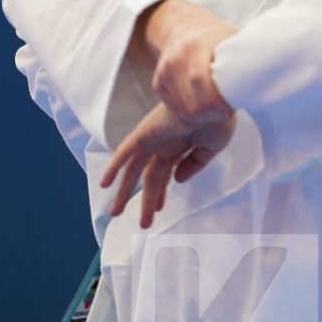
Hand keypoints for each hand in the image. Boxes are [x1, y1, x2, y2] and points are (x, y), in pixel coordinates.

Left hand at [101, 102, 237, 228]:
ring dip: (125, 192)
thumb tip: (177, 181)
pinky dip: (113, 167)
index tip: (160, 209)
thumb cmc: (217, 118)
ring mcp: (153, 139)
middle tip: (142, 223)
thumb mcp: (211, 147)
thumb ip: (194, 165)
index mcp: (180, 145)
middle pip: (148, 177)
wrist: (213, 99)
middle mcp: (164, 143)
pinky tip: (104, 184)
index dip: (161, 193)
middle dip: (145, 200)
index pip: (165, 173)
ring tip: (116, 213)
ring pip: (134, 170)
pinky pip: (124, 152)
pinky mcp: (145, 133)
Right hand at [150, 9, 236, 123]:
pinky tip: (201, 106)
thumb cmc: (215, 37)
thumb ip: (245, 54)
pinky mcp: (158, 83)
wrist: (183, 27)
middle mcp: (176, 57)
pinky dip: (188, 113)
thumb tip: (269, 71)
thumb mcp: (233, 38)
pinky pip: (174, 107)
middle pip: (192, 102)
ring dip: (201, 116)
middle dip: (211, 114)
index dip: (217, 101)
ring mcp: (164, 70)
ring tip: (215, 110)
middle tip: (224, 112)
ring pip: (182, 108)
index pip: (201, 80)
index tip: (230, 107)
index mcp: (197, 44)